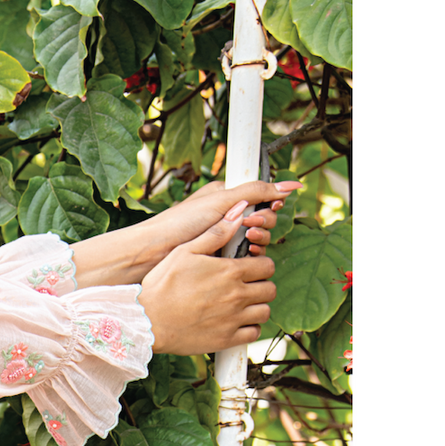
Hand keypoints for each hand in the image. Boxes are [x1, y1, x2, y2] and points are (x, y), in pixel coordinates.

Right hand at [138, 203, 276, 353]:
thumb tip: (238, 212)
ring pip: (265, 311)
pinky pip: (254, 333)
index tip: (251, 269)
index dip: (260, 265)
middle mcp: (237, 295)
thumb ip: (215, 233)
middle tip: (247, 287)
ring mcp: (233, 319)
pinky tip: (237, 323)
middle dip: (261, 286)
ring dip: (257, 307)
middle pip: (269, 289)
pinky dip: (250, 328)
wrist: (147, 321)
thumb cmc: (161, 285)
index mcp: (230, 271)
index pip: (267, 265)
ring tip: (243, 305)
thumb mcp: (184, 251)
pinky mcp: (227, 339)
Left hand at [144, 178, 301, 257]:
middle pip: (263, 220)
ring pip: (256, 241)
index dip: (269, 204)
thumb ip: (256, 191)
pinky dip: (250, 258)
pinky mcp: (220, 260)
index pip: (261, 198)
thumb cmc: (180, 222)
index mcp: (226, 199)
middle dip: (263, 221)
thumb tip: (290, 186)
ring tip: (249, 238)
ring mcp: (224, 240)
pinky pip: (245, 260)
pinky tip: (248, 257)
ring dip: (259, 239)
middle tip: (251, 224)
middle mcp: (227, 218)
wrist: (153, 253)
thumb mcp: (220, 200)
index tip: (269, 206)